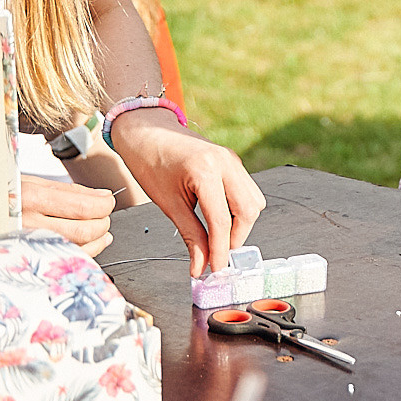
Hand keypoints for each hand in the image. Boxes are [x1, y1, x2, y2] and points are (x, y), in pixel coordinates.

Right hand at [22, 174, 116, 257]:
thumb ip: (71, 190)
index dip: (104, 205)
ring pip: (77, 248)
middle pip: (83, 230)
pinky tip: (91, 244)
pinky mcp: (29, 257)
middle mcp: (30, 223)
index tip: (108, 202)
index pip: (83, 206)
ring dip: (97, 239)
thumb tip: (102, 196)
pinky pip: (65, 260)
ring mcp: (28, 244)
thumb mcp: (33, 182)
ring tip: (101, 229)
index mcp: (33, 197)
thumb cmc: (6, 194)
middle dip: (102, 223)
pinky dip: (85, 252)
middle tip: (104, 215)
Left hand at [107, 112, 265, 274]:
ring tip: (219, 238)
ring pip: (253, 200)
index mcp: (205, 170)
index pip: (221, 220)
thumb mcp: (168, 204)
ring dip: (241, 224)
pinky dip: (238, 209)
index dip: (221, 250)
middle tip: (219, 254)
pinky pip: (246, 190)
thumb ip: (190, 236)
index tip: (216, 269)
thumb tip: (201, 265)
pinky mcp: (233, 161)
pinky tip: (220, 219)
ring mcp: (232, 160)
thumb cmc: (150, 161)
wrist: (147, 131)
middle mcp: (225, 162)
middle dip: (237, 237)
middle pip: (248, 210)